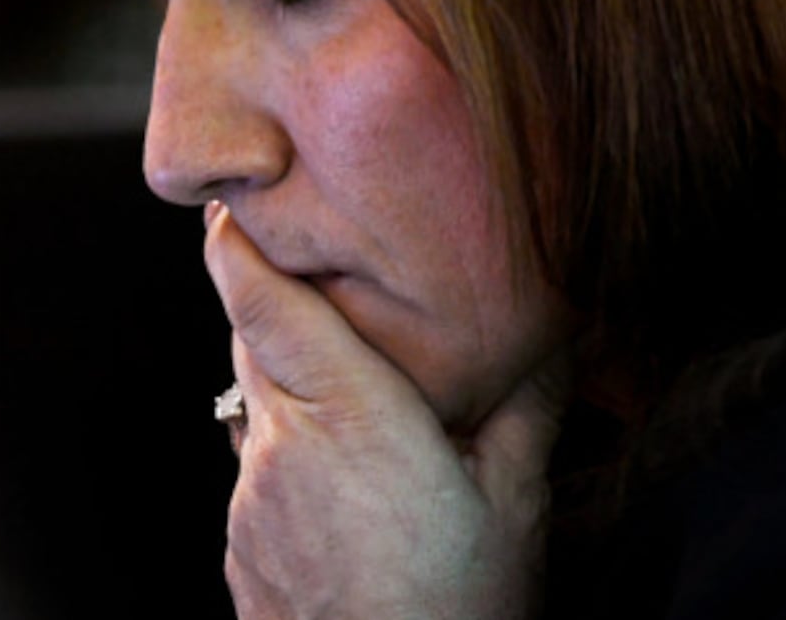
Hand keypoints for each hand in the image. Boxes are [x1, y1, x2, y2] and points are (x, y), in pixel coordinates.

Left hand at [205, 204, 565, 619]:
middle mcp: (281, 447)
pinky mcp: (239, 544)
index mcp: (349, 416)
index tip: (231, 206)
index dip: (237, 245)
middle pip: (253, 341)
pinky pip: (255, 468)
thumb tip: (554, 330)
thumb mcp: (515, 501)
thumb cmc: (461, 608)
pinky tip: (345, 491)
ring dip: (294, 390)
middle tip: (327, 291)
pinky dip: (289, 456)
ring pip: (255, 406)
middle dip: (280, 308)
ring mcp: (250, 499)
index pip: (264, 303)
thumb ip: (523, 404)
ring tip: (360, 413)